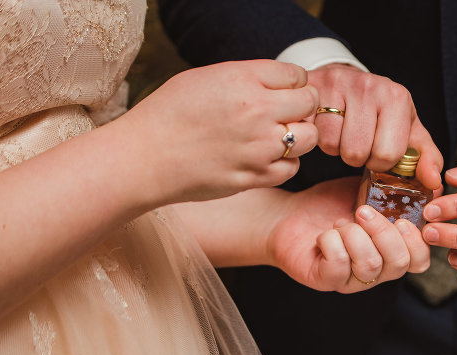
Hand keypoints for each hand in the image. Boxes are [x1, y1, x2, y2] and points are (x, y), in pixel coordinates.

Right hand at [119, 60, 319, 204]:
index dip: (293, 83)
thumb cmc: (170, 113)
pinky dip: (285, 163)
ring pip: (309, 137)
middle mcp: (258, 111)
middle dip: (302, 106)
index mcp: (244, 79)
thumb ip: (248, 78)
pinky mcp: (256, 176)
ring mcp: (260, 146)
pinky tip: (266, 158)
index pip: (297, 75)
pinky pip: (292, 168)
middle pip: (310, 103)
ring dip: (299, 136)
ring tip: (276, 136)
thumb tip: (281, 84)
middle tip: (286, 113)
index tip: (283, 91)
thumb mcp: (207, 78)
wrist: (146, 157)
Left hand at [260, 178, 429, 291]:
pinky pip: (340, 265)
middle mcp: (376, 271)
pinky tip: (326, 234)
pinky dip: (332, 241)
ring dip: (354, 235)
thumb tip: (431, 180)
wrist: (289, 214)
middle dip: (383, 232)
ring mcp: (352, 280)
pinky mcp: (327, 280)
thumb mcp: (369, 189)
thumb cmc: (331, 203)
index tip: (402, 219)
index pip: (420, 261)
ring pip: (370, 265)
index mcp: (391, 251)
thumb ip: (398, 185)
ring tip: (339, 223)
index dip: (417, 243)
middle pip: (398, 264)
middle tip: (362, 211)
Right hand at [306, 64, 442, 190]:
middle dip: (357, 158)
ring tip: (343, 133)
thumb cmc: (380, 114)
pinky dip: (318, 139)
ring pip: (333, 145)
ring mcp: (340, 83)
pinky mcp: (314, 87)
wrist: (346, 81)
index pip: (387, 154)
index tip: (378, 150)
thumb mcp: (408, 132)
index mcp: (398, 98)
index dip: (380, 163)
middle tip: (359, 143)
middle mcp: (370, 86)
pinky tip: (327, 126)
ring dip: (337, 149)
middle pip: (358, 153)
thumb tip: (434, 182)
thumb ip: (426, 159)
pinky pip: (313, 134)